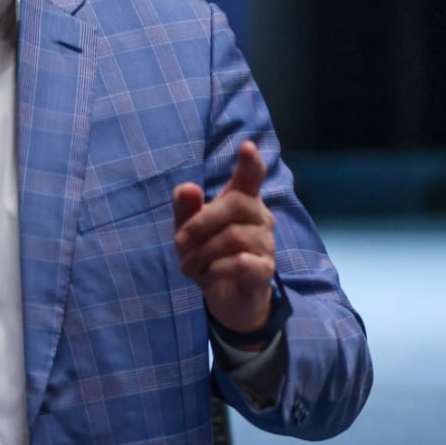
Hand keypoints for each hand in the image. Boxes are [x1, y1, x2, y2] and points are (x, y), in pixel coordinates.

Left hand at [172, 141, 276, 343]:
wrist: (226, 298)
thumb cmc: (207, 254)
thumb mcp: (187, 230)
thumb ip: (186, 208)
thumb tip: (188, 188)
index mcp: (242, 200)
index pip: (252, 176)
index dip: (250, 161)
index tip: (247, 146)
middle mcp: (259, 217)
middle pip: (235, 204)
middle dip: (200, 222)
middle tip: (179, 244)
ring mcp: (266, 244)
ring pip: (234, 236)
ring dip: (203, 252)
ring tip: (188, 266)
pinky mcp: (265, 271)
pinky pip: (243, 262)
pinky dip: (217, 268)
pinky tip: (209, 274)